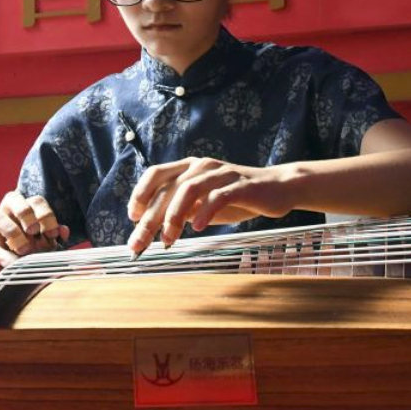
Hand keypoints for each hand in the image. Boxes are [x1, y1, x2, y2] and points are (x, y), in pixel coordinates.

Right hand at [0, 191, 68, 273]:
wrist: (4, 273)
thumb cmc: (29, 251)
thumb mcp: (45, 243)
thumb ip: (54, 235)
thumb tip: (63, 230)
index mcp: (24, 207)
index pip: (37, 201)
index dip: (46, 215)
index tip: (52, 234)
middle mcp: (5, 211)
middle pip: (16, 200)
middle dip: (27, 216)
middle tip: (34, 232)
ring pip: (3, 222)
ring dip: (17, 237)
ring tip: (25, 251)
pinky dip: (6, 257)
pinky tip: (14, 264)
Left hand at [127, 158, 295, 255]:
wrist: (278, 189)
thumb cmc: (236, 198)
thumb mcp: (203, 205)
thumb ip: (180, 211)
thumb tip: (150, 229)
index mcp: (189, 167)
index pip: (156, 174)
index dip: (140, 194)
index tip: (132, 218)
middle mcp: (202, 166)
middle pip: (168, 188)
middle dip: (151, 218)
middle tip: (140, 243)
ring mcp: (222, 173)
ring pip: (189, 189)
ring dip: (174, 216)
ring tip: (168, 239)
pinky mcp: (241, 185)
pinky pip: (218, 196)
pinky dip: (204, 212)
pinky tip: (196, 228)